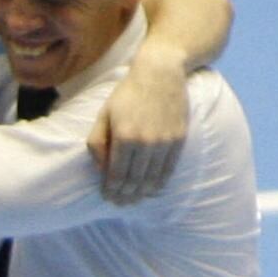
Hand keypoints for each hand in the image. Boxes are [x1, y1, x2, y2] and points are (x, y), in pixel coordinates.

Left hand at [90, 53, 190, 203]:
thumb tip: (101, 170)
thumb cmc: (127, 94)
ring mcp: (165, 141)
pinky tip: (152, 188)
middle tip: (120, 204)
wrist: (161, 72)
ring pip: (153, 178)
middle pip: (135, 181)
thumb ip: (97, 143)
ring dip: (142, 193)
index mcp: (124, 137)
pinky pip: (169, 168)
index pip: (116, 176)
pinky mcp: (179, 138)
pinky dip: (160, 182)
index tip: (107, 198)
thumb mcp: (104, 116)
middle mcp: (146, 142)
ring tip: (134, 200)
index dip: (111, 191)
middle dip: (126, 196)